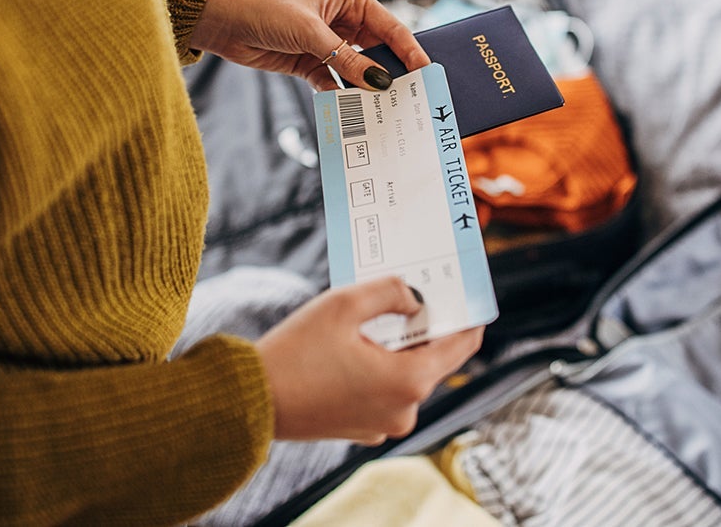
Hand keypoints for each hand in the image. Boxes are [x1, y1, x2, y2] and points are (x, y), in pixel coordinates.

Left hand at [190, 0, 430, 91]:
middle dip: (392, 74)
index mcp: (351, 2)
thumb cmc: (267, 9)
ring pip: (358, 71)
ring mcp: (328, 46)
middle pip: (378, 52)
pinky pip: (335, 85)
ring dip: (367, 89)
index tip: (426, 72)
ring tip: (386, 112)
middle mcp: (344, 23)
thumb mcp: (311, 33)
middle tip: (411, 98)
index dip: (410, 50)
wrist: (223, 20)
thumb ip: (346, 59)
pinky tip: (352, 113)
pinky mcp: (311, 65)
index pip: (390, 28)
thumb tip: (379, 83)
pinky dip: (342, 98)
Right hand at [255, 278, 484, 443]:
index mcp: (409, 381)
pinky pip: (385, 390)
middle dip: (422, 325)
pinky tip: (356, 343)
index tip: (468, 293)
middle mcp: (405, 410)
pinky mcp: (364, 428)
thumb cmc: (296, 352)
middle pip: (432, 358)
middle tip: (412, 291)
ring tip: (376, 314)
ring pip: (406, 373)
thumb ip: (390, 291)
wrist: (251, 402)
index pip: (462, 346)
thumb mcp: (344, 304)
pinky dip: (379, 366)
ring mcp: (385, 424)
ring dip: (397, 345)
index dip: (469, 315)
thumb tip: (414, 297)